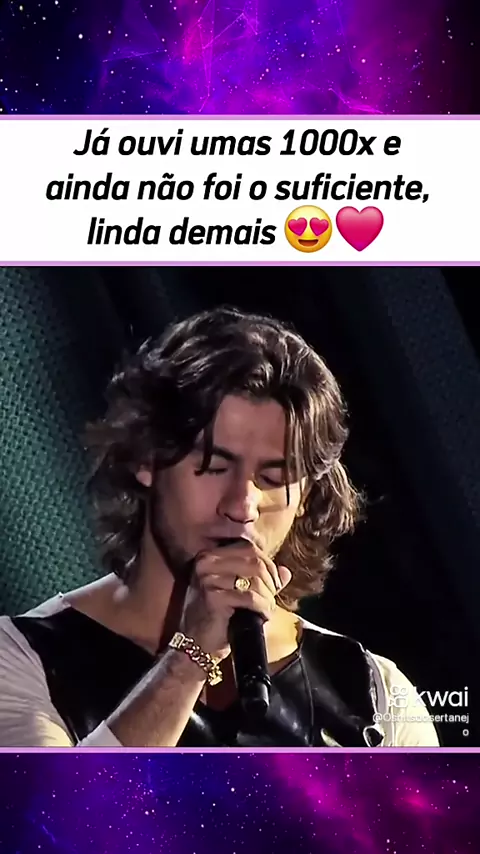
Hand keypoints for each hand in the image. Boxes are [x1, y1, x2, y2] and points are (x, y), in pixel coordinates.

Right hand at [178, 540, 291, 661]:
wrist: (198, 643)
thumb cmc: (219, 616)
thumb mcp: (238, 591)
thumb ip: (262, 579)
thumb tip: (286, 572)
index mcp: (210, 555)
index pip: (249, 549)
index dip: (268, 565)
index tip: (275, 584)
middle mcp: (206, 562)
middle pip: (254, 562)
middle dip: (270, 583)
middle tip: (271, 600)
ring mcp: (208, 578)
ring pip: (255, 580)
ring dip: (268, 598)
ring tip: (267, 610)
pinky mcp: (213, 597)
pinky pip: (250, 598)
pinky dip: (262, 608)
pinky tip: (263, 617)